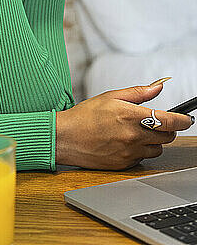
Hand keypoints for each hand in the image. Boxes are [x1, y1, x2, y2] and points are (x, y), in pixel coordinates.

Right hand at [56, 82, 193, 169]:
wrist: (66, 137)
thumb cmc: (85, 115)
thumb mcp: (110, 96)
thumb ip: (137, 92)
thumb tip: (158, 87)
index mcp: (131, 116)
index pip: (168, 120)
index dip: (182, 120)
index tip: (187, 119)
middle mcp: (133, 136)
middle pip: (167, 136)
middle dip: (166, 129)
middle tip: (156, 122)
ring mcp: (129, 152)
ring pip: (157, 149)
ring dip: (154, 141)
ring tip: (137, 132)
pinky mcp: (124, 164)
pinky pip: (142, 159)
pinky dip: (140, 151)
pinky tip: (125, 142)